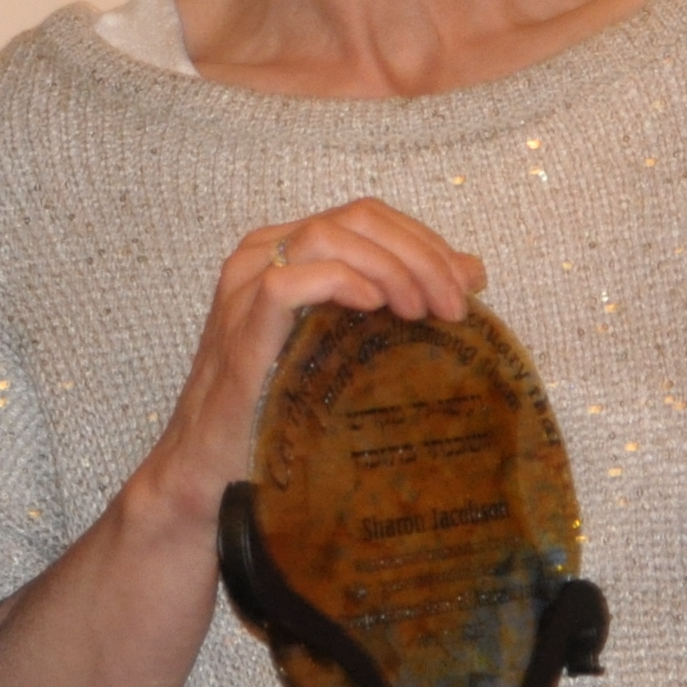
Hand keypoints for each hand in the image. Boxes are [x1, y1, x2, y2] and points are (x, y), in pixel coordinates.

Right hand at [126, 201, 481, 541]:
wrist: (215, 469)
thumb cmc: (283, 406)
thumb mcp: (349, 342)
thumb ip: (399, 298)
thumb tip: (471, 272)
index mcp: (289, 249)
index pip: (369, 217)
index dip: (424, 241)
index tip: (467, 286)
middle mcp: (261, 254)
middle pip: (356, 219)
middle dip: (419, 254)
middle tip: (454, 306)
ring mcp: (244, 286)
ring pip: (327, 236)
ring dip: (390, 267)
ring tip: (421, 312)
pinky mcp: (238, 325)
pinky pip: (288, 280)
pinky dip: (341, 283)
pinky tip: (375, 308)